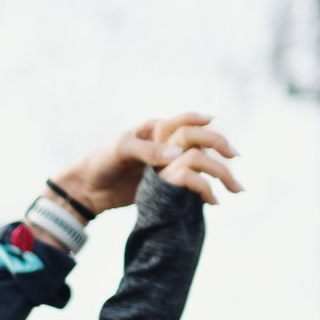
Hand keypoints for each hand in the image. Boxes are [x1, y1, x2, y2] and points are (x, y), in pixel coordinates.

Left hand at [52, 112, 241, 216]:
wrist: (86, 190)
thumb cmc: (98, 161)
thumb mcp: (120, 150)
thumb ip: (147, 150)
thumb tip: (179, 154)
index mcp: (155, 130)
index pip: (184, 121)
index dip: (201, 121)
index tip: (214, 123)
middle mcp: (165, 144)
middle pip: (200, 142)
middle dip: (219, 148)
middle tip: (234, 158)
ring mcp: (167, 165)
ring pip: (199, 164)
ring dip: (217, 172)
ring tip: (233, 186)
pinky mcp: (164, 185)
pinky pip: (189, 184)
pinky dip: (202, 189)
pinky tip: (214, 198)